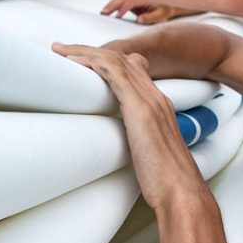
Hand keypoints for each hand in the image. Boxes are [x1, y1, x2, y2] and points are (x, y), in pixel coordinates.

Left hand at [51, 43, 206, 209]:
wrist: (182, 191)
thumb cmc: (166, 181)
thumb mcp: (150, 153)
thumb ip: (137, 140)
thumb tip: (119, 144)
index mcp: (159, 105)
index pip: (132, 69)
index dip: (106, 61)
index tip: (82, 61)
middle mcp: (156, 96)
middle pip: (121, 59)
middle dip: (90, 51)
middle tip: (62, 50)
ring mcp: (150, 100)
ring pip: (115, 61)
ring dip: (85, 52)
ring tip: (60, 52)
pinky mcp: (140, 109)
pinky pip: (113, 74)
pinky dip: (93, 63)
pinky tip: (74, 63)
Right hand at [101, 0, 197, 24]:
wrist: (168, 1)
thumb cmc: (166, 9)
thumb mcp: (161, 15)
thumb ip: (150, 18)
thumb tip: (139, 20)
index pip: (131, 1)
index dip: (124, 8)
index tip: (117, 16)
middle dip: (112, 4)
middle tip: (104, 13)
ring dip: (111, 4)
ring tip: (103, 13)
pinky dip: (113, 2)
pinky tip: (107, 10)